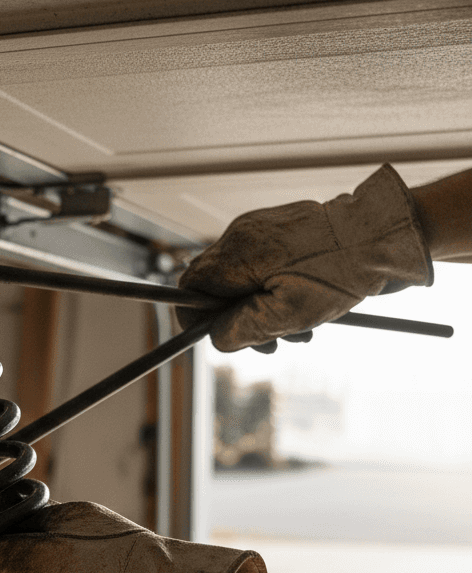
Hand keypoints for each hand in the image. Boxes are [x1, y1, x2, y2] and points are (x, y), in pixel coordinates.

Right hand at [178, 164, 432, 352]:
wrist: (382, 236)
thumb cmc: (339, 274)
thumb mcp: (286, 315)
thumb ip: (239, 330)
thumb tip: (215, 337)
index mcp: (236, 254)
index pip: (190, 286)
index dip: (196, 317)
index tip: (218, 336)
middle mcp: (241, 235)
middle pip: (215, 286)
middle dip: (237, 319)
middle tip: (270, 343)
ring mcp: (260, 229)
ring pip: (240, 279)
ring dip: (260, 309)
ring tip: (295, 329)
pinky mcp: (279, 229)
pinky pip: (260, 265)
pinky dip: (272, 289)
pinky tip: (301, 305)